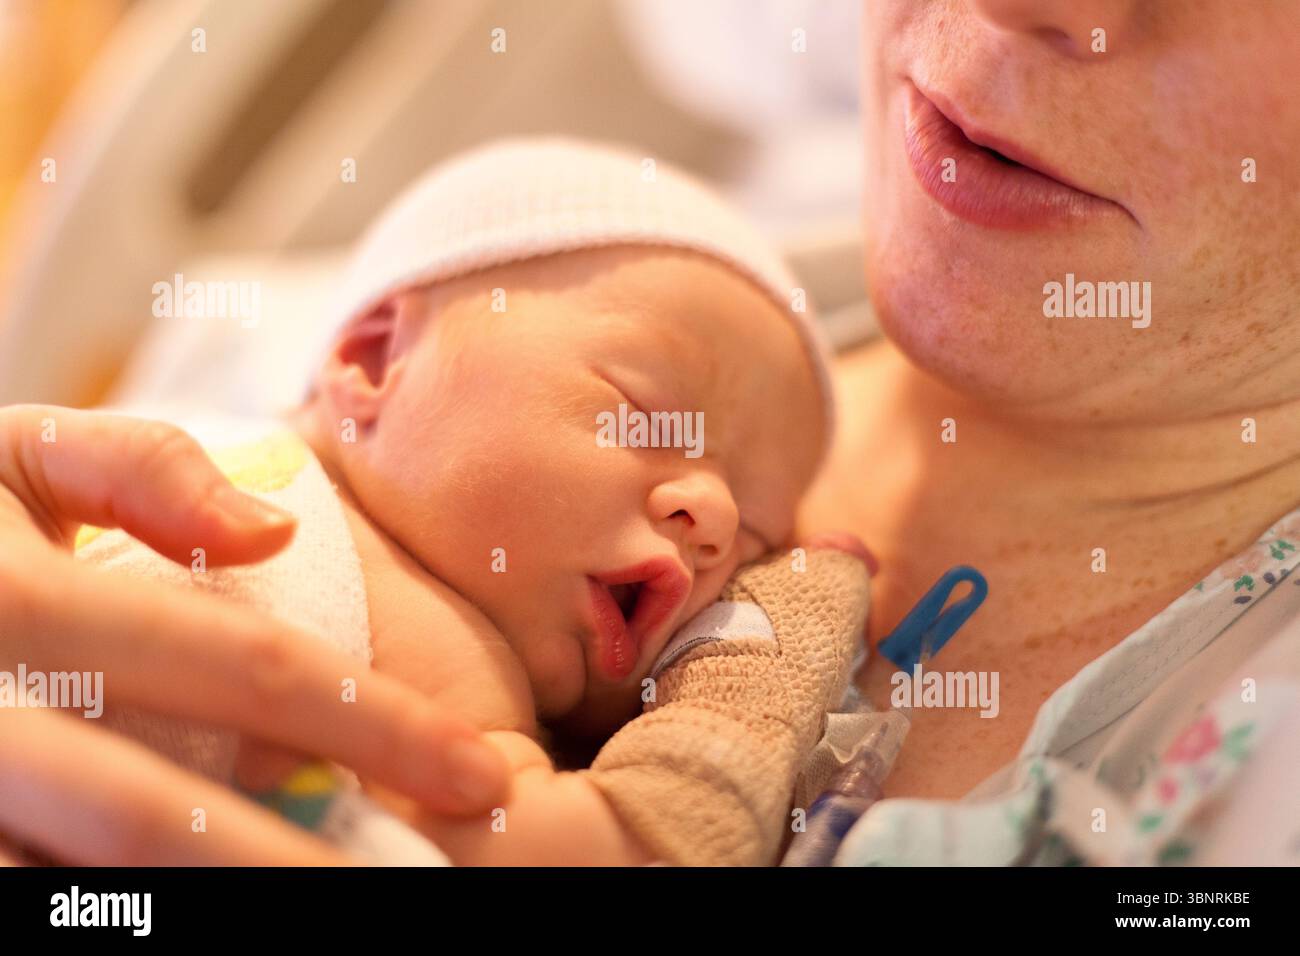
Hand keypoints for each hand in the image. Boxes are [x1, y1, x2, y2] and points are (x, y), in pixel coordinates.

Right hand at [0, 405, 508, 863]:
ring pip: (99, 886)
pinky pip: (39, 894)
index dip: (372, 723)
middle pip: (163, 820)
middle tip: (440, 888)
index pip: (235, 662)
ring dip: (238, 904)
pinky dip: (130, 911)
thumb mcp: (2, 456)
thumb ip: (139, 467)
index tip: (480, 773)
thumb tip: (273, 531)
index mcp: (11, 601)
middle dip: (311, 867)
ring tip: (354, 910)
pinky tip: (238, 906)